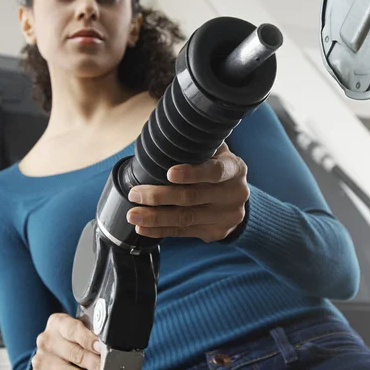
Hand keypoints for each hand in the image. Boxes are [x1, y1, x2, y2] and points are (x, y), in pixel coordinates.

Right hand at [31, 314, 102, 369]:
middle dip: (94, 365)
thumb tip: (110, 336)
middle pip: (74, 354)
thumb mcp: (79, 326)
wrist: (49, 352)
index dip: (89, 339)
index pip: (74, 330)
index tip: (102, 348)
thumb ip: (93, 328)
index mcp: (58, 323)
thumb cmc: (71, 337)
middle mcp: (46, 341)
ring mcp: (41, 362)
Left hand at [127, 142, 248, 242]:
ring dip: (155, 217)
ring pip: (185, 218)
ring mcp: (227, 216)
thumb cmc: (216, 165)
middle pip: (193, 197)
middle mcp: (235, 194)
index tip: (169, 173)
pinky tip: (143, 228)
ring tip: (133, 215)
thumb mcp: (214, 151)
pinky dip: (160, 230)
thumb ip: (196, 145)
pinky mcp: (216, 232)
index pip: (215, 171)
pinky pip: (184, 232)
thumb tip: (163, 136)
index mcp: (235, 168)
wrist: (236, 196)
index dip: (192, 173)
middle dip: (160, 196)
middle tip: (135, 193)